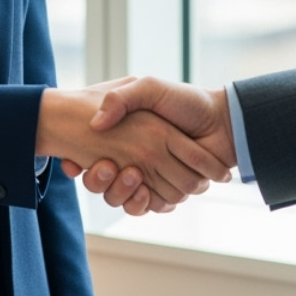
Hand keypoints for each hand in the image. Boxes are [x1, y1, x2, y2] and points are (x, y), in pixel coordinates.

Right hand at [35, 86, 230, 207]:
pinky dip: (144, 202)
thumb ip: (120, 98)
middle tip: (106, 166)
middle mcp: (134, 158)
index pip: (88, 156)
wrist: (223, 122)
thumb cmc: (186, 101)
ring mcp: (150, 177)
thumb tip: (95, 124)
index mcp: (125, 136)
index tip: (73, 162)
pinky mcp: (168, 192)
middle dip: (98, 180)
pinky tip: (145, 189)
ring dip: (121, 192)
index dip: (76, 163)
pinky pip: (146, 207)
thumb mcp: (149, 88)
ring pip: (120, 199)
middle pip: (101, 184)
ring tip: (132, 175)